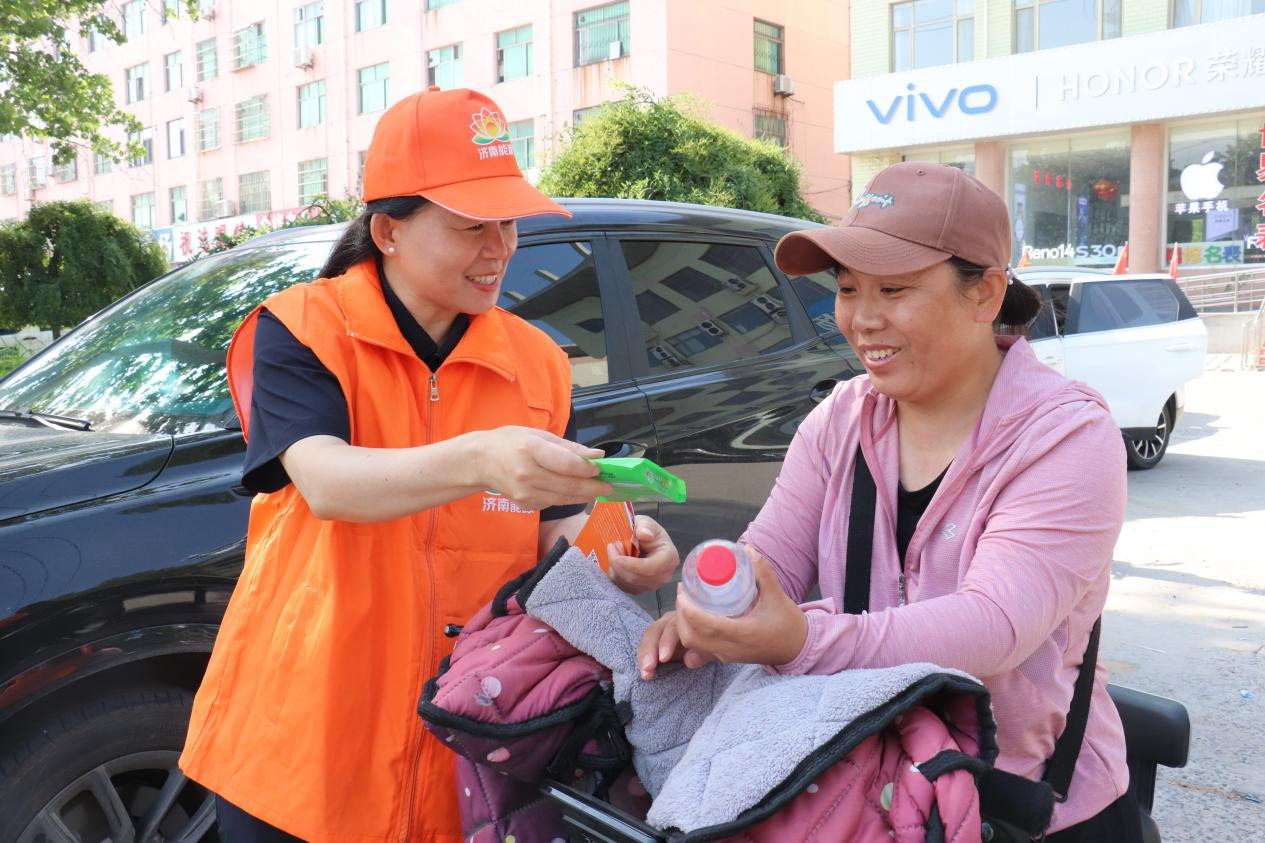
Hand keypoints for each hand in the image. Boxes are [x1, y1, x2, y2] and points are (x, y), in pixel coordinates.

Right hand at [472, 427, 611, 511]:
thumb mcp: (538, 434)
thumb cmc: (510, 442)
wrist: (480, 462)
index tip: (600, 469)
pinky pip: (554, 502)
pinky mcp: (525, 504)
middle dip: (593, 487)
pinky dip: (567, 498)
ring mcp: (525, 493)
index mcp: (531, 450)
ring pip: (564, 498)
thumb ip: (569, 447)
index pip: (566, 464)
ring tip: (597, 489)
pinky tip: (575, 492)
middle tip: (608, 486)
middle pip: (569, 485)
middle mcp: (527, 474)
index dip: (587, 469)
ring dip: (584, 495)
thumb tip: (597, 456)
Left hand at [608, 515, 679, 594]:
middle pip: (636, 578)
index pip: (650, 568)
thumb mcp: (646, 522)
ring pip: (628, 584)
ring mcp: (653, 585)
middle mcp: (664, 575)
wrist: (644, 539)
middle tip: (612, 547)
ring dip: (615, 568)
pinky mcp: (641, 589)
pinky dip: (616, 575)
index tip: (618, 556)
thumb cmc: (646, 531)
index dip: (631, 565)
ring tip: (615, 551)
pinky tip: (616, 562)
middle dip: (619, 565)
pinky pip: (624, 587)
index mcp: (669, 558)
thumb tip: (644, 534)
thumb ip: (645, 527)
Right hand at [636, 611, 715, 680]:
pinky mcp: (656, 638)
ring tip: (645, 673)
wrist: (713, 641)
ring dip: (644, 655)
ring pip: (649, 637)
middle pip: (656, 630)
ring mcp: (662, 627)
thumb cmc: (714, 643)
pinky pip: (646, 645)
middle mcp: (672, 620)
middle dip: (650, 650)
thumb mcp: (715, 649)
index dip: (667, 642)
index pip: (673, 627)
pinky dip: (643, 658)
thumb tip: (689, 660)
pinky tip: (645, 672)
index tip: (663, 659)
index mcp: (687, 619)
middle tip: (648, 669)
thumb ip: (704, 653)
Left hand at [673, 554, 807, 666]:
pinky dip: (692, 632)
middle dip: (681, 615)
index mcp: (743, 633)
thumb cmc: (788, 622)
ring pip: (694, 644)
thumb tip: (747, 549)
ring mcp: (728, 655)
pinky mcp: (727, 657)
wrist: (798, 648)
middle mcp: (731, 648)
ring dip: (684, 625)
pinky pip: (701, 647)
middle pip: (692, 637)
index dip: (688, 610)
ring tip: (686, 601)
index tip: (683, 591)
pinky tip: (695, 615)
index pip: (706, 625)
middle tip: (683, 593)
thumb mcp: (777, 595)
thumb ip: (763, 571)